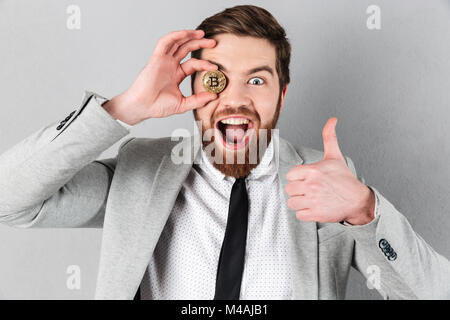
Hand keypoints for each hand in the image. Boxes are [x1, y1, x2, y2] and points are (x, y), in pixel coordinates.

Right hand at [103, 29, 218, 124]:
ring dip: (189, 36)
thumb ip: (198, 100)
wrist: (143, 107)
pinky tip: (185, 34)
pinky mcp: (156, 59)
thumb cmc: (158, 106)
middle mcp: (170, 65)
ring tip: (202, 34)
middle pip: (186, 49)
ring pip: (177, 42)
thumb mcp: (183, 104)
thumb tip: (214, 96)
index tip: (215, 67)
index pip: (194, 64)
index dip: (205, 64)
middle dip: (200, 43)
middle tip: (213, 43)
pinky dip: (174, 36)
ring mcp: (163, 61)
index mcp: (176, 74)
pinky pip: (165, 43)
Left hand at [285, 118, 374, 224]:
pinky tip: (314, 208)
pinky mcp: (315, 214)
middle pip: (289, 190)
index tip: (307, 179)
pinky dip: (305, 213)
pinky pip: (299, 215)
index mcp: (313, 171)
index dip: (297, 178)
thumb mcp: (335, 156)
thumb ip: (329, 137)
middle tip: (310, 190)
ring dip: (300, 203)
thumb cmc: (345, 179)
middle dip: (298, 191)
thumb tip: (332, 120)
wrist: (358, 200)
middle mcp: (311, 185)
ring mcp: (313, 201)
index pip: (290, 175)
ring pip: (292, 203)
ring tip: (311, 199)